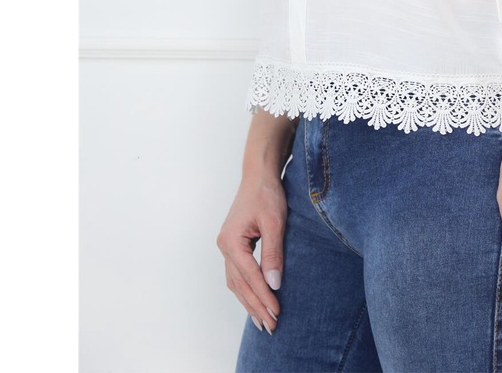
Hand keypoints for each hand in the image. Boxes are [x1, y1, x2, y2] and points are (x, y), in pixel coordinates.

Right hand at [217, 171, 286, 333]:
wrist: (258, 175)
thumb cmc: (266, 194)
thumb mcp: (274, 222)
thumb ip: (273, 253)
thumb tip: (274, 283)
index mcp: (231, 241)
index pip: (249, 276)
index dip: (263, 295)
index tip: (277, 312)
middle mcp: (224, 247)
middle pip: (240, 284)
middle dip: (256, 306)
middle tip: (271, 326)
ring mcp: (226, 247)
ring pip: (236, 283)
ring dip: (249, 302)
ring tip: (263, 321)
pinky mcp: (233, 246)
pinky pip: (237, 275)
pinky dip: (246, 290)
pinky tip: (254, 301)